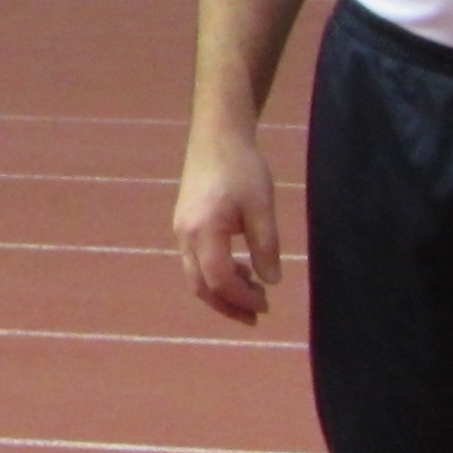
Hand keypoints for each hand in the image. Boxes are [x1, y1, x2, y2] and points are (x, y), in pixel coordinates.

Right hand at [172, 128, 280, 322]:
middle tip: (257, 316)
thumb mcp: (261, 208)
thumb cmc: (242, 169)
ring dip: (222, 291)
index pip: (219, 280)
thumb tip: (271, 282)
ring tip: (253, 293)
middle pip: (200, 285)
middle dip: (227, 305)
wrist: (216, 136)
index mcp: (203, 232)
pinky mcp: (185, 225)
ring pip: (195, 276)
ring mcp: (181, 231)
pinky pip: (196, 261)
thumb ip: (266, 247)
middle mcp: (185, 236)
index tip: (267, 305)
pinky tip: (240, 269)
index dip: (241, 298)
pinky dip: (216, 274)